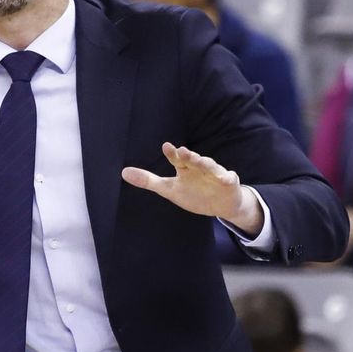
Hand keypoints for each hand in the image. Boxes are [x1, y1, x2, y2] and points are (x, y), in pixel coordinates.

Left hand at [123, 142, 261, 233]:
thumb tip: (123, 172)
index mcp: (185, 168)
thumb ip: (148, 181)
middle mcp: (199, 168)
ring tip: (199, 160)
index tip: (166, 146)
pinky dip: (227, 177)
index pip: (177, 159)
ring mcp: (215, 174)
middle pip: (194, 160)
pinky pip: (229, 179)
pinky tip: (226, 177)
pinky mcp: (228, 182)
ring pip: (210, 167)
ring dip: (205, 163)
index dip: (172, 153)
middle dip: (189, 156)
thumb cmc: (194, 194)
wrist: (221, 205)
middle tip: (182, 151)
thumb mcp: (169, 189)